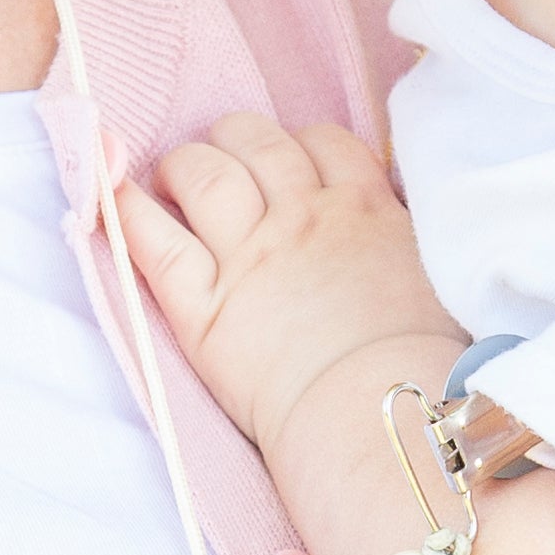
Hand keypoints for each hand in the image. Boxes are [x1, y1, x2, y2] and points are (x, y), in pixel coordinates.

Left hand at [115, 113, 459, 466]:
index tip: (289, 163)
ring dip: (185, 165)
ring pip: (204, 173)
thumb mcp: (440, 281)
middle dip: (236, 140)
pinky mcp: (204, 306)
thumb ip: (413, 245)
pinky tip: (115, 192)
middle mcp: (303, 218)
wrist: (385, 414)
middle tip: (226, 161)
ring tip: (177, 176)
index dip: (298, 144)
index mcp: (365, 210)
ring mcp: (249, 258)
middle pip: (257, 140)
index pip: (323, 141)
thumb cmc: (427, 366)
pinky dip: (128, 211)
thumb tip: (409, 241)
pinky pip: (155, 240)